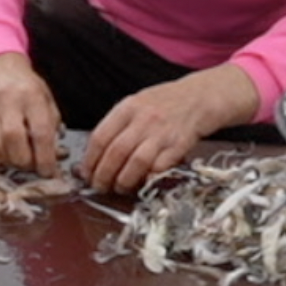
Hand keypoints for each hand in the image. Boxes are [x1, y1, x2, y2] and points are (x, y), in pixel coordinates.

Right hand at [0, 53, 63, 176]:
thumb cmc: (27, 90)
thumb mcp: (47, 101)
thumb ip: (52, 127)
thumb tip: (55, 157)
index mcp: (32, 97)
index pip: (40, 131)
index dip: (45, 157)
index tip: (49, 172)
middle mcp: (8, 102)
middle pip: (13, 138)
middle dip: (24, 161)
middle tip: (31, 165)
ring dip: (6, 160)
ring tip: (15, 159)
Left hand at [79, 67, 260, 194]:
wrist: (200, 98)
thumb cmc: (165, 103)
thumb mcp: (136, 104)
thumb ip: (117, 125)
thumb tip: (95, 154)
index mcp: (128, 108)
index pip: (100, 137)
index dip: (90, 160)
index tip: (86, 173)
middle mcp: (144, 119)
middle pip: (115, 153)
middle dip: (103, 175)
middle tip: (99, 186)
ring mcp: (162, 133)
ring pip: (136, 163)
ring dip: (124, 181)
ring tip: (119, 187)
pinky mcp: (179, 145)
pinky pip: (159, 167)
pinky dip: (148, 178)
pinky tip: (142, 182)